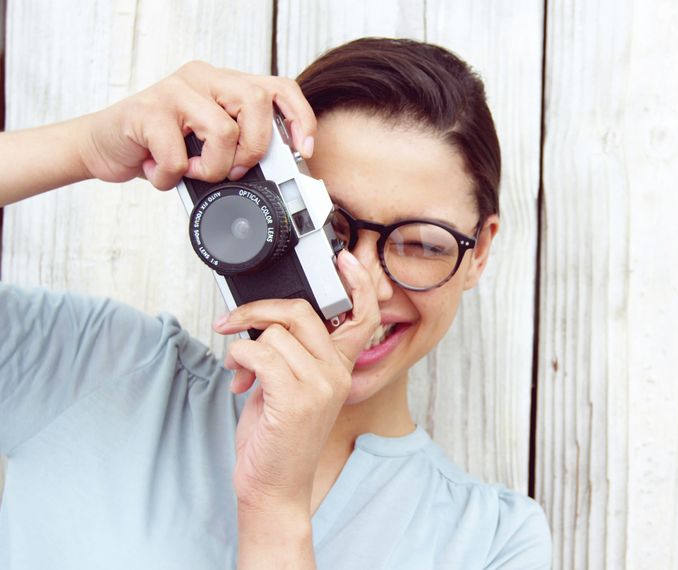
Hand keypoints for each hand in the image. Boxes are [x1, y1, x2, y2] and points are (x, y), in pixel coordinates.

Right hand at [76, 61, 315, 189]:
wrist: (103, 146)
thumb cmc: (160, 146)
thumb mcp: (208, 143)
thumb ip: (239, 144)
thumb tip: (277, 172)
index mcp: (224, 83)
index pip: (279, 87)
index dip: (298, 118)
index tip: (302, 151)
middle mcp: (202, 78)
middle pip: (256, 104)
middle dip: (253, 150)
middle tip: (234, 170)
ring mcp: (174, 90)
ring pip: (223, 130)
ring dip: (213, 167)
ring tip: (191, 171)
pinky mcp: (147, 110)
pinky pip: (179, 155)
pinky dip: (172, 176)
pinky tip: (160, 171)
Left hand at [213, 250, 381, 513]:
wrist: (273, 488)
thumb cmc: (277, 440)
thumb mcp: (290, 387)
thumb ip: (291, 352)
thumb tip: (266, 321)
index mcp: (340, 368)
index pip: (363, 316)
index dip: (359, 284)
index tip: (345, 260)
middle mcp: (336, 374)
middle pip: (303, 311)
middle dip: (259, 310)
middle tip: (233, 323)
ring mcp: (319, 386)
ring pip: (276, 332)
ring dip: (243, 344)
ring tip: (238, 369)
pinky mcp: (295, 399)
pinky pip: (259, 354)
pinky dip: (238, 361)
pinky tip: (238, 381)